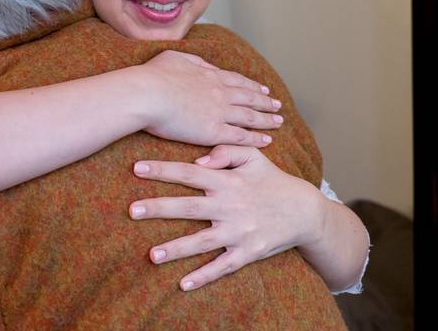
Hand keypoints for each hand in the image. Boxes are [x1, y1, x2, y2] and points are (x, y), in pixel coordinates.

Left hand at [129, 145, 324, 290]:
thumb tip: (198, 160)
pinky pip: (222, 267)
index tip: (136, 168)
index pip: (189, 173)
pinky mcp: (248, 252)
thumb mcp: (253, 157)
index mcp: (228, 181)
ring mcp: (239, 232)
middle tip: (131, 210)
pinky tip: (182, 284)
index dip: (162, 170)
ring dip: (176, 249)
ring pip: (201, 242)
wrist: (306, 211)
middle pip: (188, 207)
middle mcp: (230, 206)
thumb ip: (225, 151)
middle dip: (158, 208)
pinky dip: (204, 276)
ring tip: (151, 255)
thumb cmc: (272, 180)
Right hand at [136, 51, 282, 147]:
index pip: (237, 81)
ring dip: (266, 119)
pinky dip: (256, 138)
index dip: (251, 85)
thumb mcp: (175, 58)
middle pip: (249, 98)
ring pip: (250, 117)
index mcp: (209, 76)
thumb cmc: (152, 76)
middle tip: (277, 105)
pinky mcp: (213, 131)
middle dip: (264, 101)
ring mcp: (219, 112)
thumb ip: (193, 61)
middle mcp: (219, 93)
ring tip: (278, 122)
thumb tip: (204, 65)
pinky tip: (267, 140)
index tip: (263, 89)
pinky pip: (241, 136)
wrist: (146, 94)